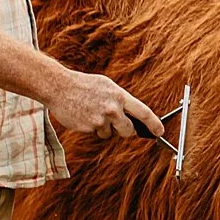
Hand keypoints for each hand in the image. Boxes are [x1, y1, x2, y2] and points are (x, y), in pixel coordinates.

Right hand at [44, 68, 164, 140]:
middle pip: (128, 130)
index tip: (160, 131)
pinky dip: (92, 128)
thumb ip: (120, 101)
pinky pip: (96, 133)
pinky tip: (84, 116)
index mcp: (119, 96)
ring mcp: (100, 120)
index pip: (143, 113)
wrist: (59, 87)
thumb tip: (133, 116)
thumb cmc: (84, 85)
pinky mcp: (88, 128)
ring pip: (110, 134)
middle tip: (119, 125)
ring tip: (93, 113)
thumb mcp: (107, 86)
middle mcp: (112, 109)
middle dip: (126, 131)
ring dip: (105, 128)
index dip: (154, 124)